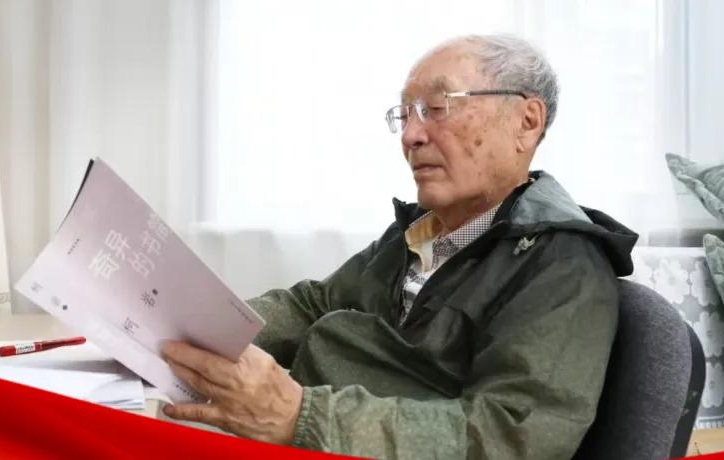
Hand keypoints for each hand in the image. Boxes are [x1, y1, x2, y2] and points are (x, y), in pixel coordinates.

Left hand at [161, 341, 302, 443]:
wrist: (292, 418)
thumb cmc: (279, 389)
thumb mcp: (266, 362)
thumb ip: (244, 353)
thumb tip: (220, 344)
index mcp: (250, 364)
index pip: (216, 352)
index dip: (193, 347)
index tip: (179, 340)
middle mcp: (238, 382)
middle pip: (203, 366)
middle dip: (181, 356)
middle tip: (166, 348)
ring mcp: (229, 402)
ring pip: (198, 384)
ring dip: (181, 373)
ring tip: (170, 364)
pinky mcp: (225, 419)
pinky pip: (199, 413)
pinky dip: (182, 410)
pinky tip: (170, 406)